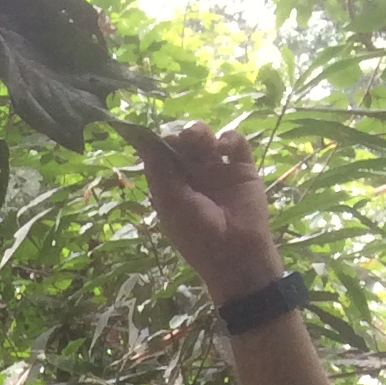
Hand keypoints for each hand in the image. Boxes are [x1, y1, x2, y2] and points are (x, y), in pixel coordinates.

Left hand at [140, 122, 282, 305]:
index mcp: (171, 184)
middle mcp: (193, 175)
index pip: (161, 154)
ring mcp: (218, 170)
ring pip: (206, 138)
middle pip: (183, 143)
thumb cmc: (197, 234)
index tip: (159, 138)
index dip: (159, 143)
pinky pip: (235, 142)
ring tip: (200, 139)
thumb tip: (142, 140)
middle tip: (184, 140)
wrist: (236, 253)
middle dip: (181, 136)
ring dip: (200, 131)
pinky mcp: (243, 168)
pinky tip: (222, 148)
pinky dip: (228, 138)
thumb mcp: (171, 203)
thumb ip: (158, 171)